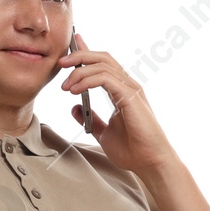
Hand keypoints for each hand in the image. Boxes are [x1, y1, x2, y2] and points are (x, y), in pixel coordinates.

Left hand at [57, 32, 177, 175]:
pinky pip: (106, 79)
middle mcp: (128, 86)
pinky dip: (88, 81)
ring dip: (79, 72)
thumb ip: (92, 119)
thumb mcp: (104, 133)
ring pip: (103, 65)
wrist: (149, 163)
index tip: (71, 47)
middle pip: (102, 58)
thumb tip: (74, 108)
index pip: (103, 64)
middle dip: (79, 55)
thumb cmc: (133, 150)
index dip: (86, 52)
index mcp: (122, 91)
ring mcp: (131, 89)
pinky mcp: (131, 97)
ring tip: (65, 86)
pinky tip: (76, 91)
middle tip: (60, 62)